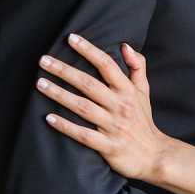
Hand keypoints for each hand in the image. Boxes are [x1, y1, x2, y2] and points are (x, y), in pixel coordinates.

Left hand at [36, 33, 169, 182]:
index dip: (89, 50)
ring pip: (82, 107)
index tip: (71, 38)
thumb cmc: (144, 120)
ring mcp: (113, 126)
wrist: (154, 155)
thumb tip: (125, 45)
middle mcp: (120, 105)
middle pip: (88, 84)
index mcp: (127, 90)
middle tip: (44, 60)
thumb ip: (137, 66)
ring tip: (40, 84)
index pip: (107, 64)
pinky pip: (82, 134)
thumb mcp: (144, 91)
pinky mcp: (107, 146)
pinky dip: (65, 126)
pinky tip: (49, 117)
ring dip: (60, 95)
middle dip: (64, 70)